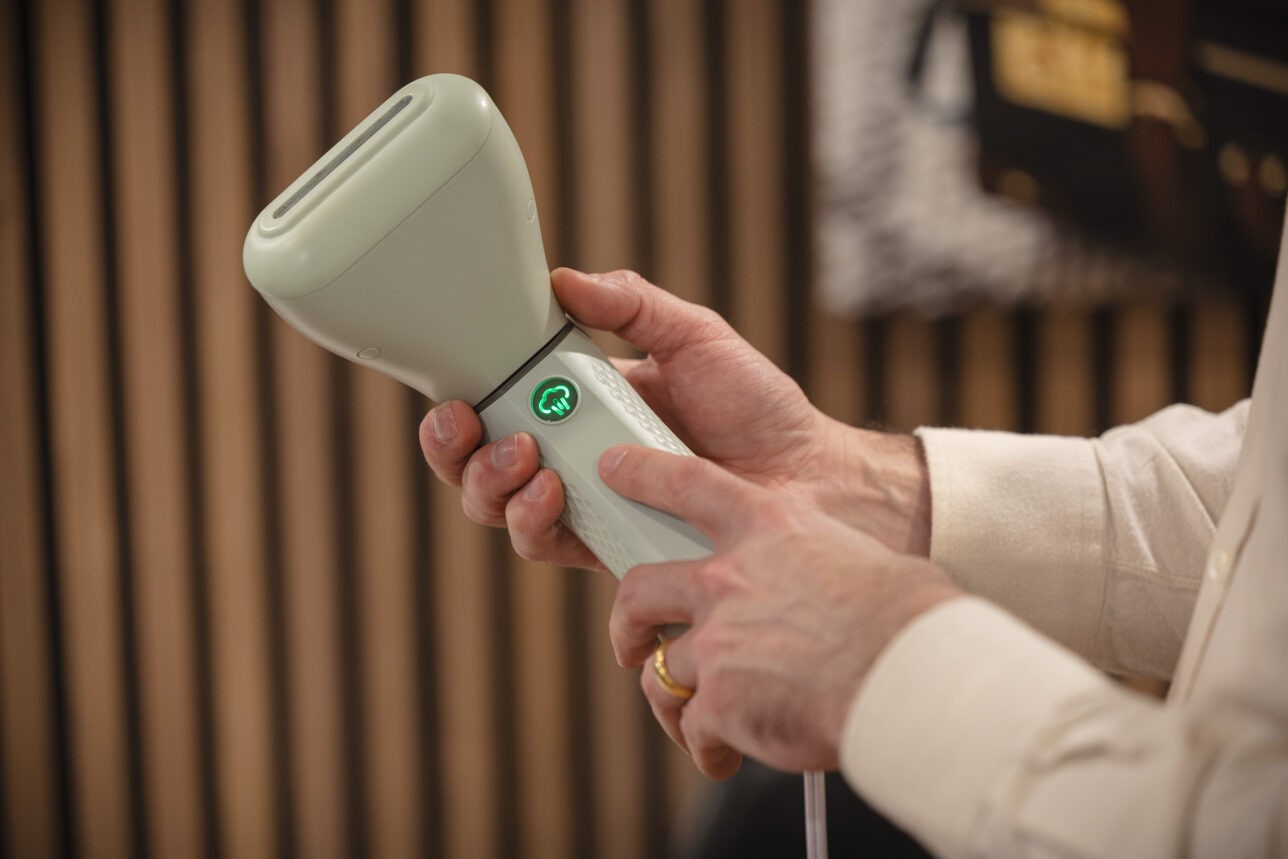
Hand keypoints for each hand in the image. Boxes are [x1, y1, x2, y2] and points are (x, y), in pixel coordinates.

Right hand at [419, 268, 931, 571]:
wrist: (807, 475)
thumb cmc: (757, 407)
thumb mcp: (694, 337)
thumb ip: (632, 305)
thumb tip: (561, 281)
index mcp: (581, 403)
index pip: (497, 408)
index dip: (459, 411)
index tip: (458, 398)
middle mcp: (574, 457)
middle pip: (480, 468)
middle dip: (460, 455)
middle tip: (486, 433)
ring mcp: (590, 506)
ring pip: (505, 514)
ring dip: (495, 489)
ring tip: (529, 462)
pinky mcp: (611, 549)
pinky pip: (551, 548)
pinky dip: (537, 525)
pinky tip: (558, 496)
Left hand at [601, 444, 960, 778]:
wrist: (911, 675)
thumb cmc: (908, 617)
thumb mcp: (861, 558)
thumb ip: (821, 564)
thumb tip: (837, 591)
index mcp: (767, 527)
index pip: (688, 484)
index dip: (643, 471)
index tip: (612, 467)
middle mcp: (728, 577)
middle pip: (640, 588)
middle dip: (626, 619)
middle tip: (630, 637)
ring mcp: (717, 639)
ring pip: (660, 670)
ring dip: (669, 695)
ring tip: (685, 719)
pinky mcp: (718, 700)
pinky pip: (693, 727)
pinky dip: (706, 746)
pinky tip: (727, 756)